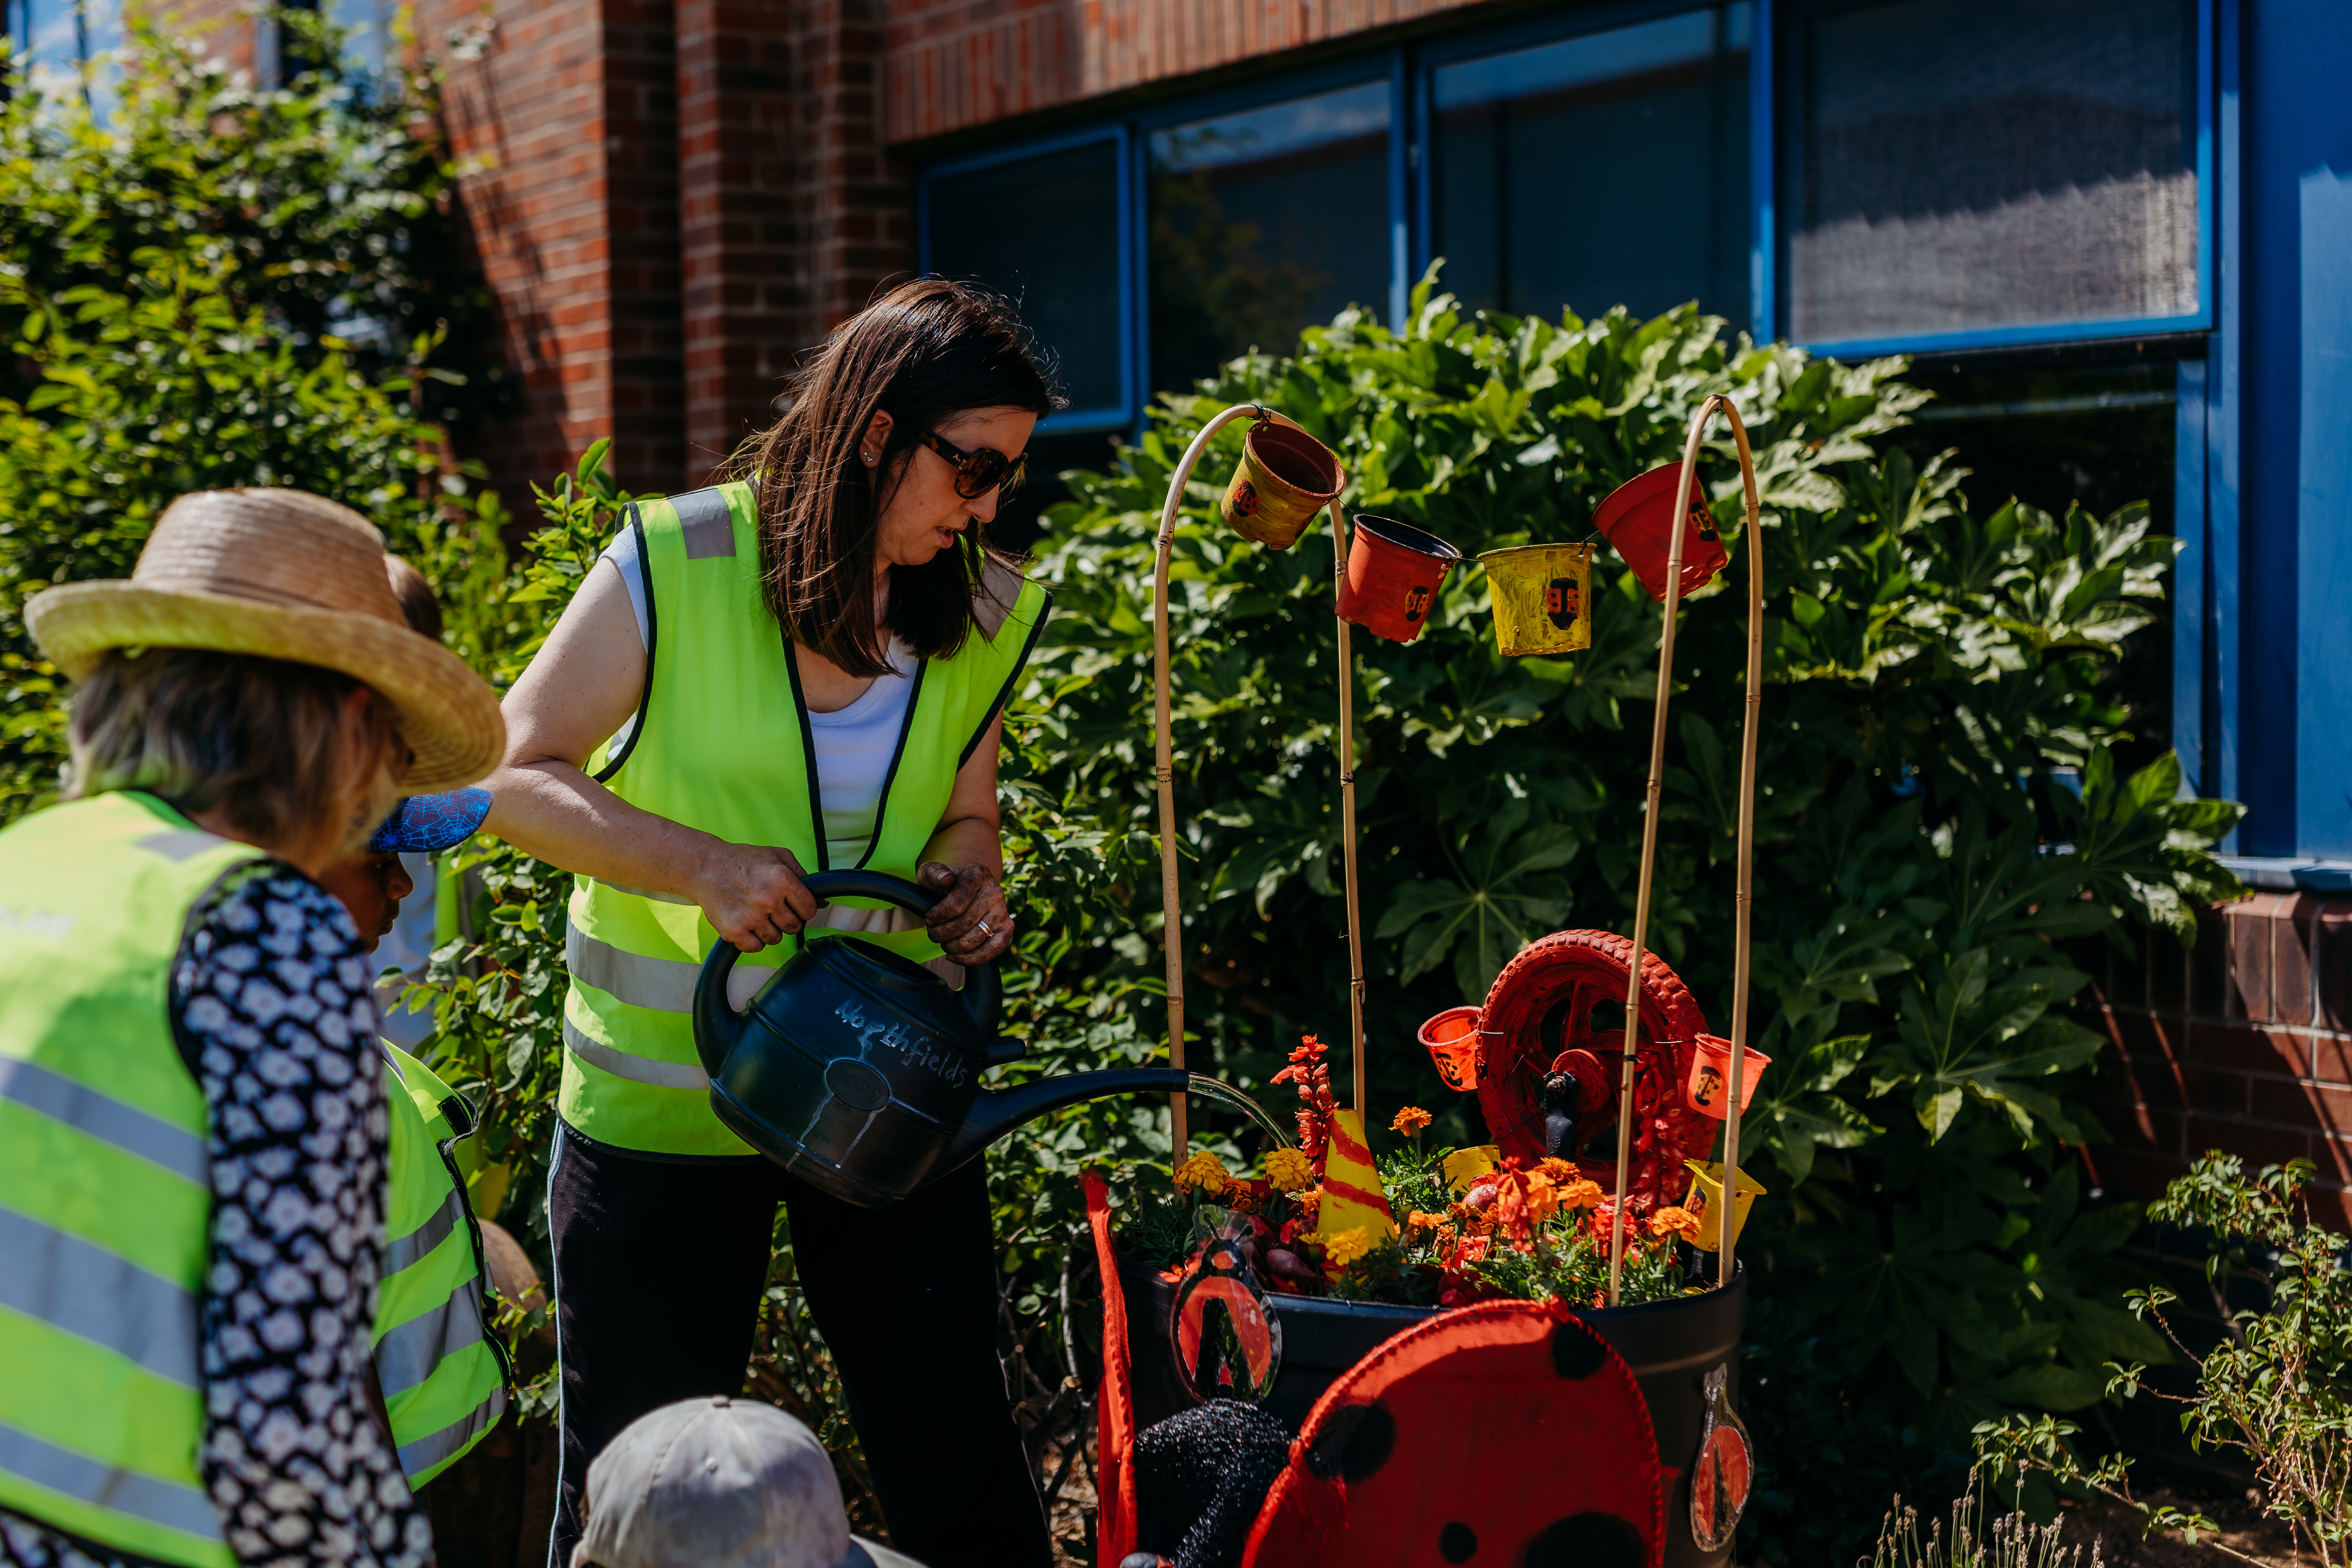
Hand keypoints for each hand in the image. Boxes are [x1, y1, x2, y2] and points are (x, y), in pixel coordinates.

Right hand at [694, 842, 819, 951]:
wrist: (705, 867)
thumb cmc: (744, 861)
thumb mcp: (778, 857)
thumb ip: (803, 876)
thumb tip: (823, 902)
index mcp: (782, 879)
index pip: (809, 909)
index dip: (804, 909)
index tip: (794, 905)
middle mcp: (768, 899)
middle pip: (794, 926)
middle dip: (787, 920)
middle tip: (773, 909)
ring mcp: (750, 916)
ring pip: (775, 939)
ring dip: (769, 929)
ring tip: (756, 913)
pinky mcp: (733, 930)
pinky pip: (755, 947)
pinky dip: (752, 940)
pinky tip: (746, 924)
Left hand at [918, 861, 1010, 964]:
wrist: (961, 889)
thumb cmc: (943, 884)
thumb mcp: (931, 873)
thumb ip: (933, 872)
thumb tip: (946, 878)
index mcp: (978, 874)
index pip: (955, 905)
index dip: (937, 917)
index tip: (929, 918)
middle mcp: (995, 891)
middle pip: (962, 925)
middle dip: (941, 934)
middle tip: (933, 933)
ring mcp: (1003, 911)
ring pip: (973, 941)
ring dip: (951, 947)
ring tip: (943, 942)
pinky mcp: (1008, 928)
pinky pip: (992, 951)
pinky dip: (970, 959)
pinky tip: (955, 956)